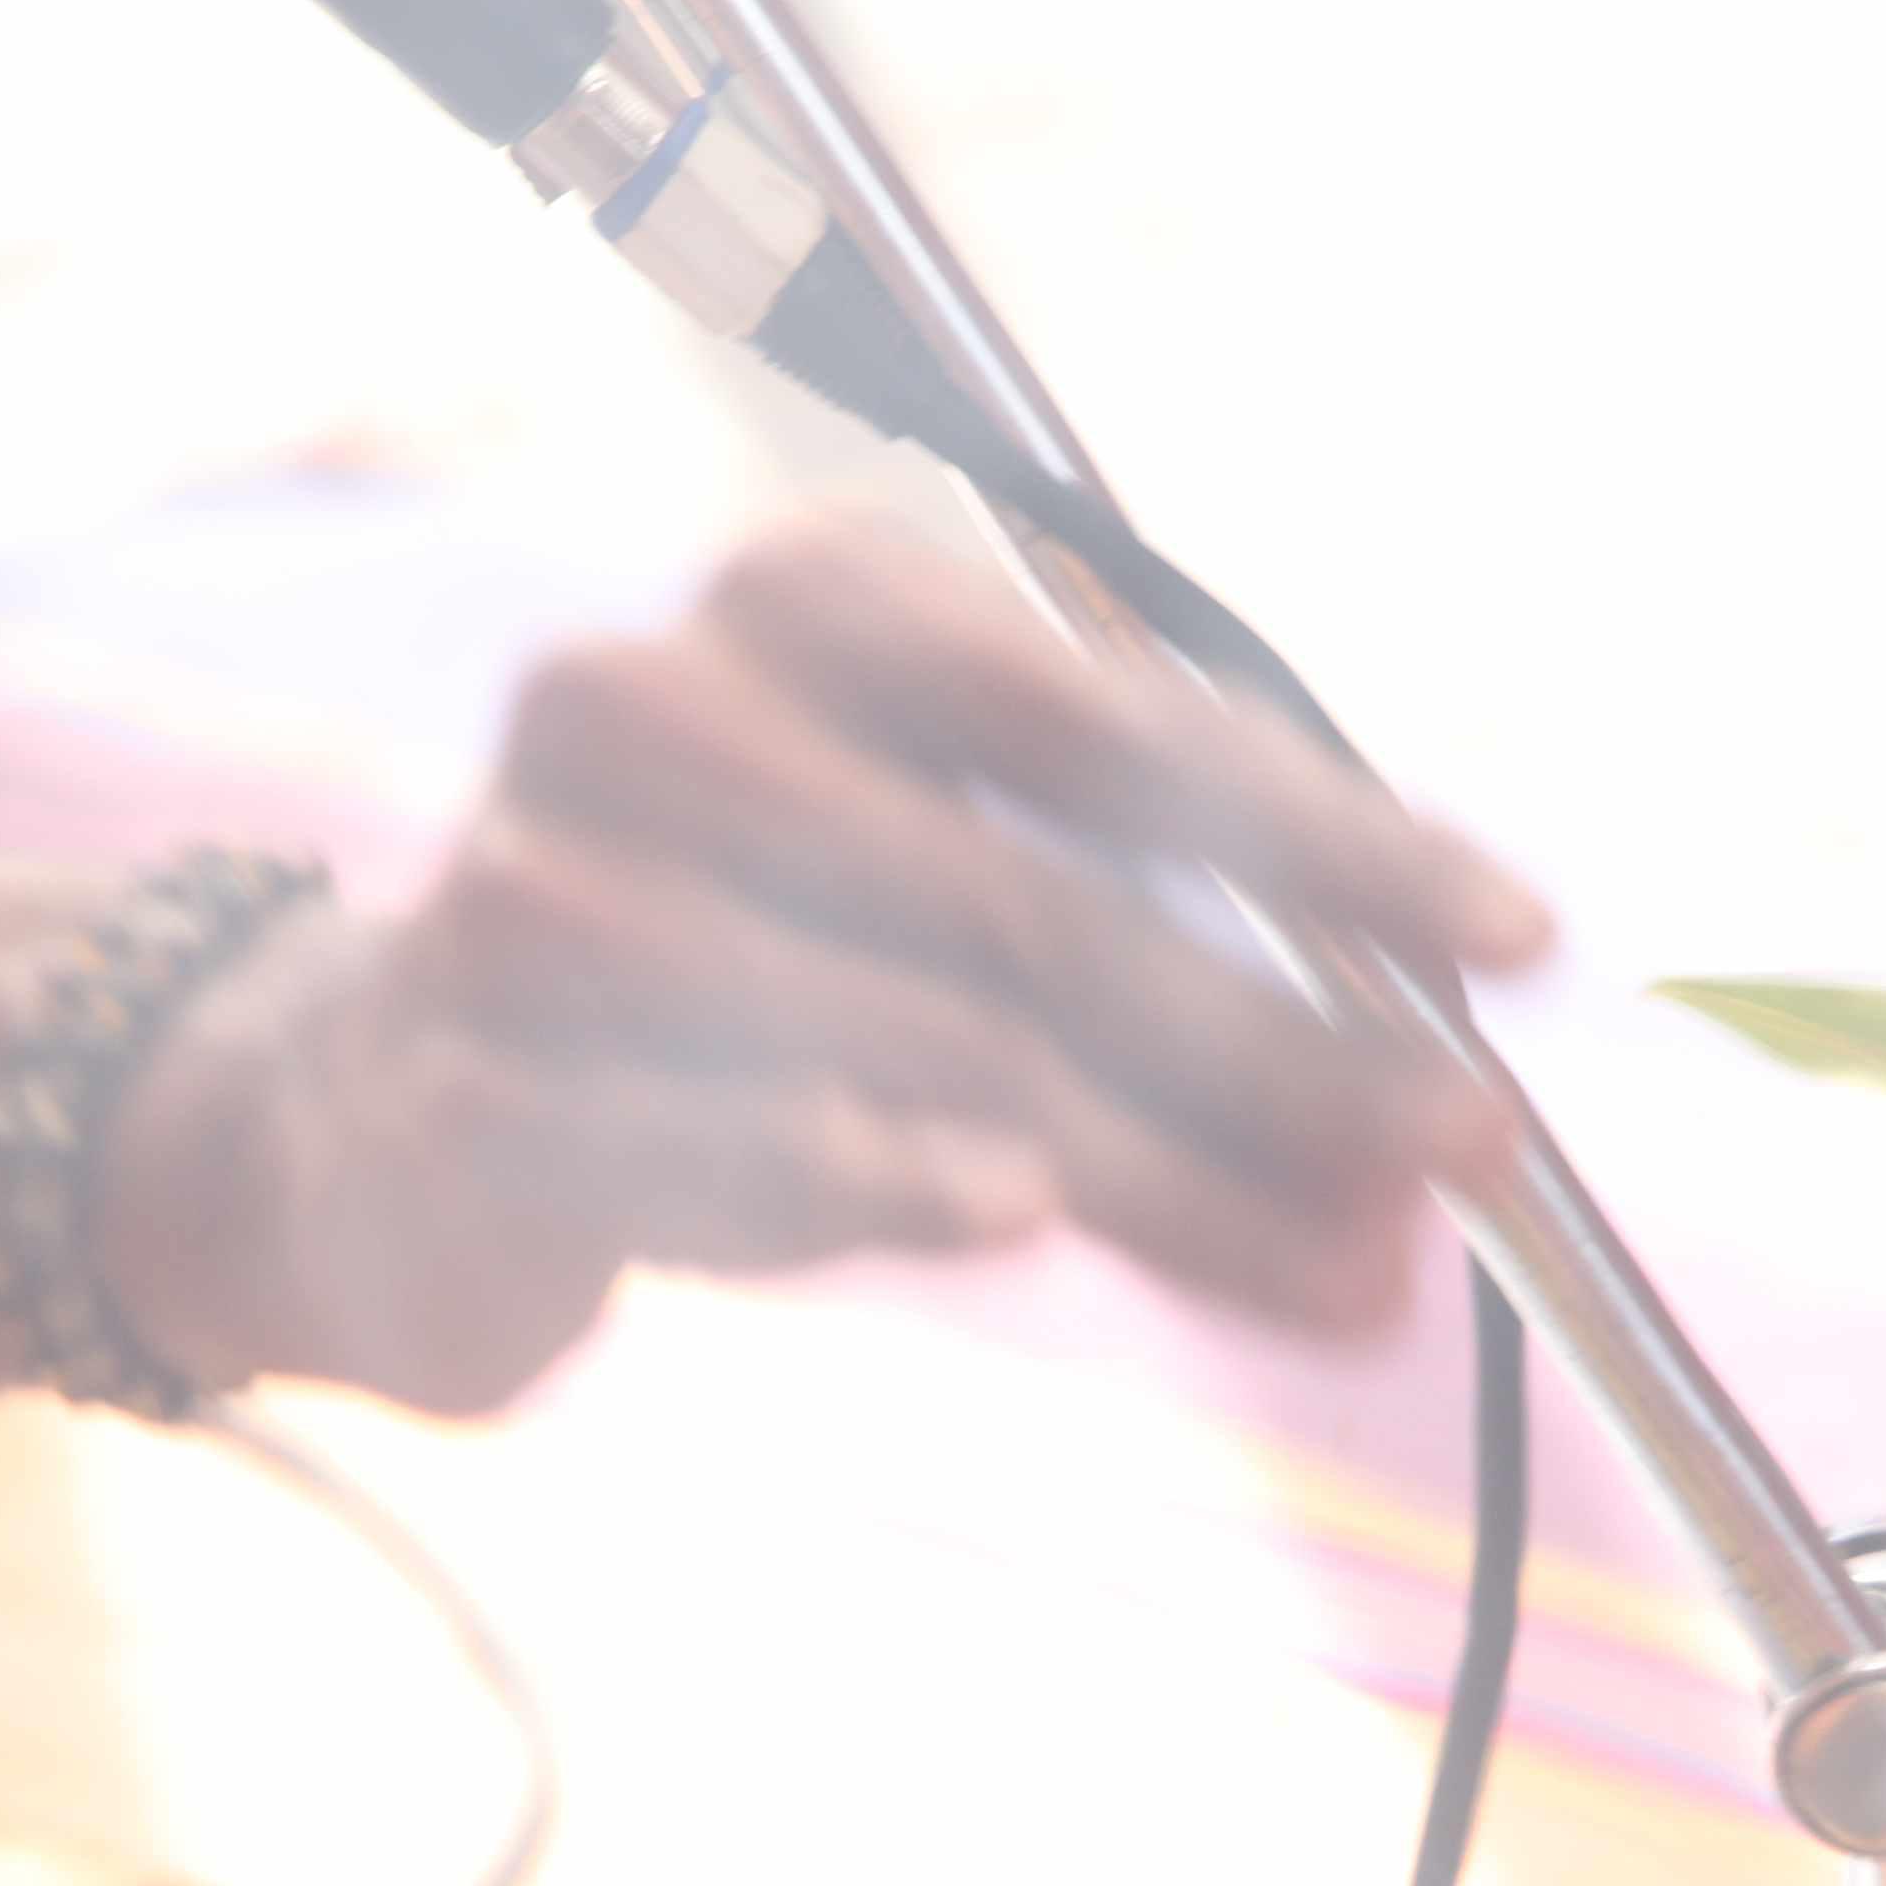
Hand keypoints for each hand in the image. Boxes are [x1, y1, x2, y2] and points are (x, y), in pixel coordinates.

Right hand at [108, 516, 1555, 1415]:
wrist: (361, 1126)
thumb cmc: (713, 1001)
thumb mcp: (927, 918)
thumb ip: (1147, 974)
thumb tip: (1428, 1138)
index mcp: (801, 606)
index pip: (1113, 716)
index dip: (1333, 834)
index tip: (1524, 942)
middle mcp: (661, 709)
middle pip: (1044, 906)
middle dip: (1290, 1048)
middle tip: (1474, 1151)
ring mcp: (550, 899)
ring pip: (930, 1049)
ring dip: (1168, 1180)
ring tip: (1349, 1278)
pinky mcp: (481, 1090)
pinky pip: (727, 1144)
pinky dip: (879, 1177)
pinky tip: (1013, 1213)